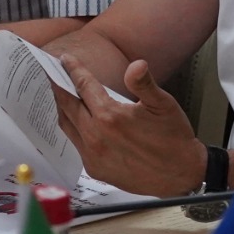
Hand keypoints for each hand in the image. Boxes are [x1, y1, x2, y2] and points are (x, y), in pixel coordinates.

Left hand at [53, 58, 204, 195]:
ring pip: (67, 126)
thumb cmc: (174, 138)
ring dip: (62, 108)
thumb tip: (136, 65)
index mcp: (110, 117)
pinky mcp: (95, 170)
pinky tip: (76, 122)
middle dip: (59, 87)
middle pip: (68, 105)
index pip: (83, 86)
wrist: (181, 174)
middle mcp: (96, 137)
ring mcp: (93, 155)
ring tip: (60, 94)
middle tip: (52, 73)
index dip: (73, 70)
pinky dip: (72, 129)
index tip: (65, 59)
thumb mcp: (163, 104)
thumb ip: (144, 83)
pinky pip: (76, 145)